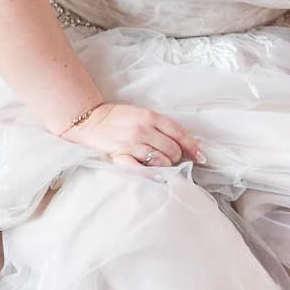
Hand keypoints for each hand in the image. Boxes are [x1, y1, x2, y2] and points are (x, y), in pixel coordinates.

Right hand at [68, 102, 204, 168]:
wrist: (89, 121)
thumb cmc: (118, 118)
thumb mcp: (142, 114)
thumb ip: (162, 126)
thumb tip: (187, 142)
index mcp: (150, 117)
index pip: (179, 133)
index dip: (193, 146)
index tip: (200, 156)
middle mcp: (142, 130)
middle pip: (173, 149)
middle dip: (176, 157)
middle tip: (170, 158)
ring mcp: (131, 144)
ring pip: (160, 160)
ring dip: (165, 165)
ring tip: (160, 164)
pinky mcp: (119, 156)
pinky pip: (139, 169)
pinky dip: (150, 173)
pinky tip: (156, 175)